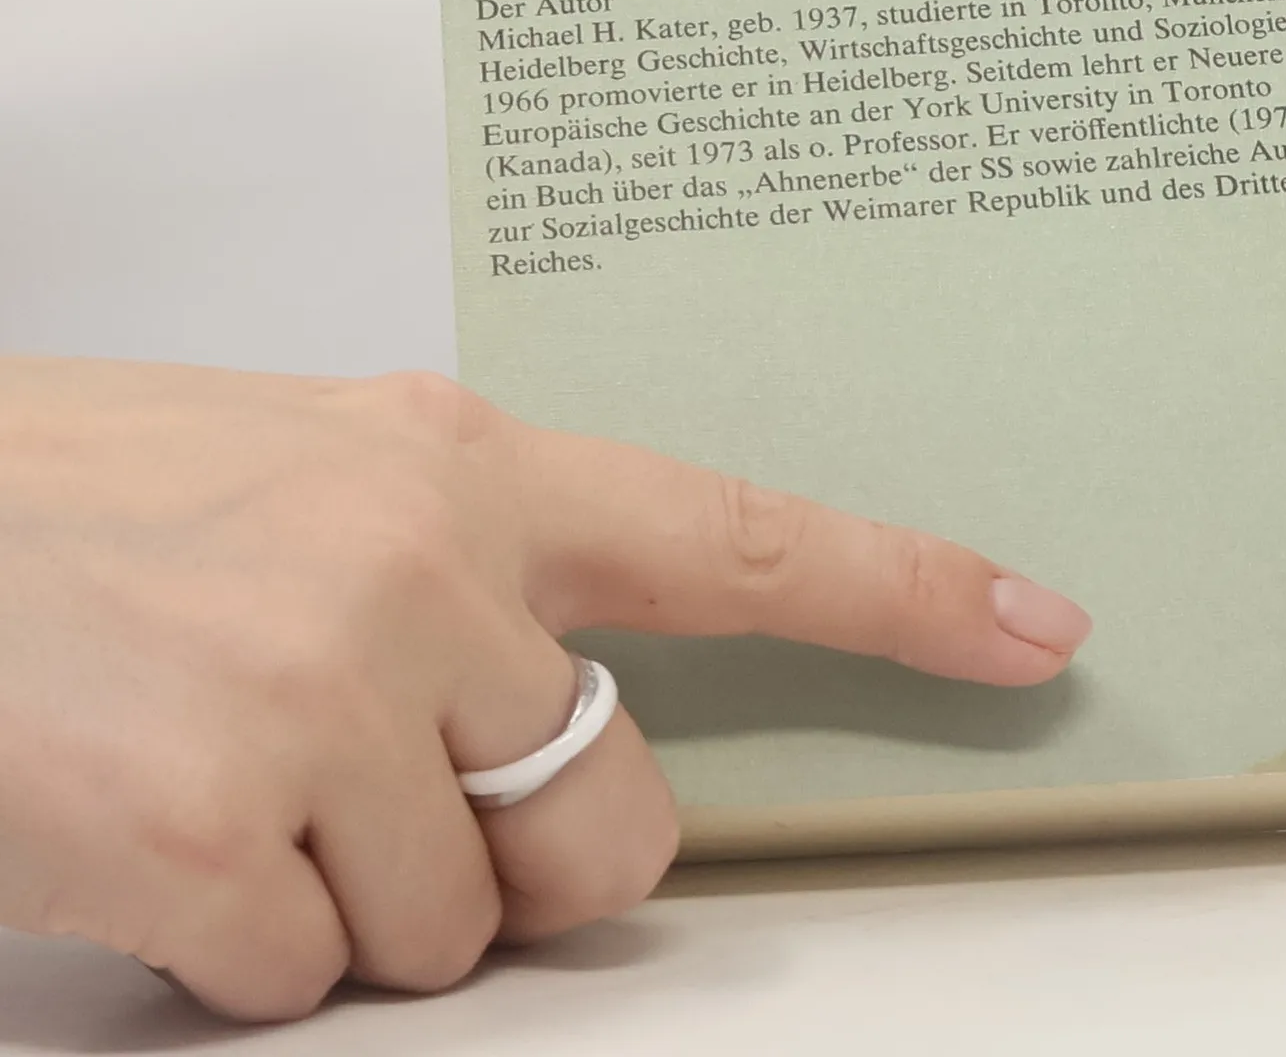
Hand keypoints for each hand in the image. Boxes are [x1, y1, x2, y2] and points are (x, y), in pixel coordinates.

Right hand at [0, 358, 1088, 1020]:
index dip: (900, 590)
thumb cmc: (70, 500)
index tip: (1031, 626)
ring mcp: (324, 695)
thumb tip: (551, 692)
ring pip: (458, 928)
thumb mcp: (298, 472)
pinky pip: (310, 983)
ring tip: (227, 784)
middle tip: (393, 814)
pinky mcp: (216, 830)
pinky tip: (156, 837)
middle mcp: (419, 565)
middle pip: (610, 817)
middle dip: (532, 868)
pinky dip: (243, 956)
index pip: (734, 535)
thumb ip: (454, 564)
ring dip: (358, 911)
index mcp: (454, 461)